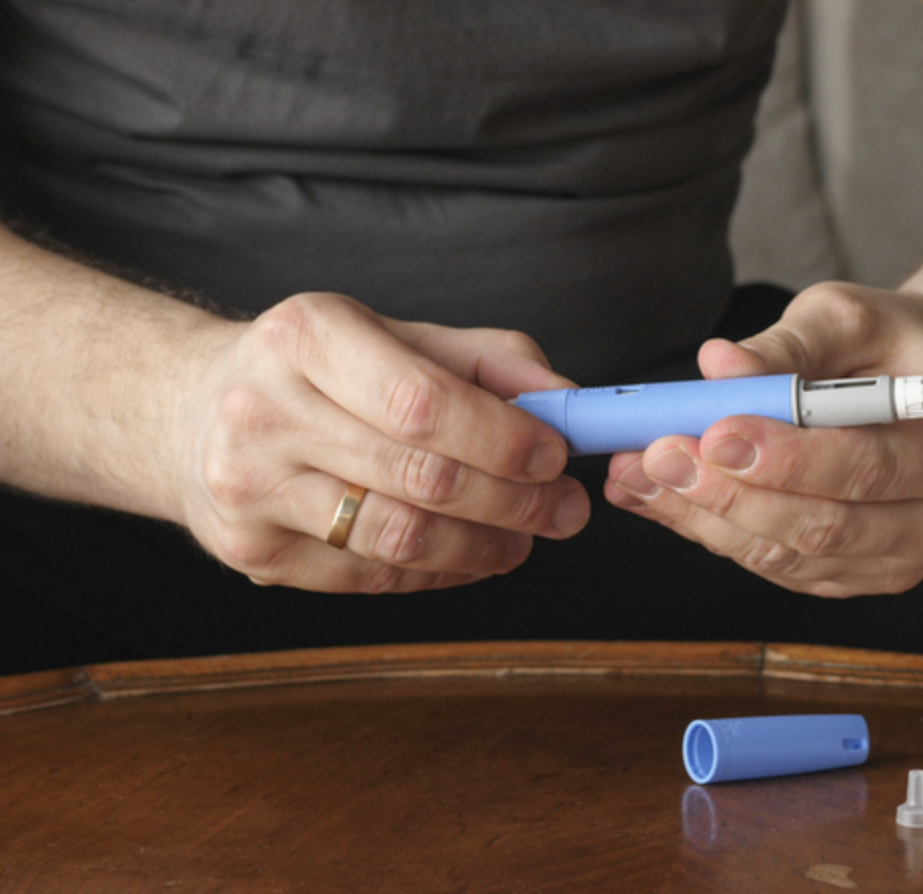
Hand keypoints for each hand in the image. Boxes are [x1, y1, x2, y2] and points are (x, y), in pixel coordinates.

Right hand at [180, 292, 588, 591]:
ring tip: (524, 539)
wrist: (192, 413)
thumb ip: (490, 362)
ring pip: (398, 539)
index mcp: (306, 336)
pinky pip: (369, 577)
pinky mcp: (251, 551)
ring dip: (482, 547)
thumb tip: (569, 404)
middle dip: (513, 501)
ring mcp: (250, 487)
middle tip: (564, 510)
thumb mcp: (398, 336)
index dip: (502, 439)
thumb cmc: (321, 371)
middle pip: (419, 476)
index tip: (557, 457)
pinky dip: (436, 573)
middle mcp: (265, 409)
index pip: (422, 401)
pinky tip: (468, 556)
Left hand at [604, 282, 922, 596]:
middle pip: (827, 525)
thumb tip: (717, 366)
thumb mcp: (846, 316)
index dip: (788, 457)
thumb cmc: (887, 344)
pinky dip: (713, 532)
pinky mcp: (855, 576)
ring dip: (706, 519)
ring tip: (640, 471)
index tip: (715, 432)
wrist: (915, 385)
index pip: (870, 465)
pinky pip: (777, 567)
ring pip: (792, 556)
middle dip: (731, 493)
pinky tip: (661, 495)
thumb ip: (786, 344)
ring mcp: (902, 559)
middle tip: (659, 453)